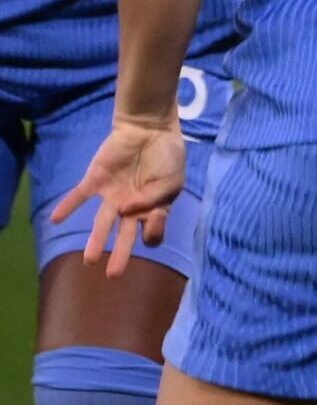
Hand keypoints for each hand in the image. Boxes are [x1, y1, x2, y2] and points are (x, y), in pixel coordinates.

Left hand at [50, 113, 187, 275]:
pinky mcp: (97, 180)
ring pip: (102, 222)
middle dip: (120, 255)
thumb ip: (153, 198)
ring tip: (89, 260)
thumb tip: (128, 211)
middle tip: (112, 276)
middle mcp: (132, 207)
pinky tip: (56, 219)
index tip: (155, 217)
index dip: (153, 230)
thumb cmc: (167, 156)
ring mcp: (113, 195)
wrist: (150, 128)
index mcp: (154, 208)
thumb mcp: (172, 180)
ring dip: (95, 240)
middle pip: (124, 236)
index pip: (152, 232)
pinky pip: (80, 196)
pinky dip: (68, 207)